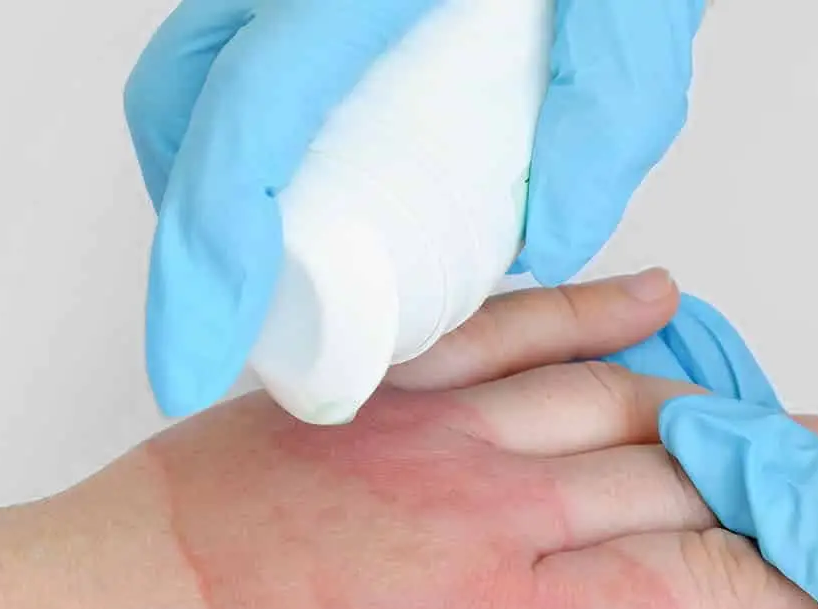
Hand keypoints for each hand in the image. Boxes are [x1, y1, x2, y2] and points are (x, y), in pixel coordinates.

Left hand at [0, 275, 817, 608]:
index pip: (697, 596)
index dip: (802, 578)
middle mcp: (470, 523)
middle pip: (677, 485)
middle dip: (787, 490)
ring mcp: (407, 442)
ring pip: (608, 396)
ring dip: (713, 404)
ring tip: (787, 420)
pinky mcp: (346, 398)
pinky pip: (492, 329)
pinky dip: (582, 310)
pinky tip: (646, 301)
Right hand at [125, 0, 708, 416]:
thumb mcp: (632, 1)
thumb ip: (609, 107)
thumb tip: (548, 239)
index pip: (249, 120)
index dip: (207, 258)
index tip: (191, 363)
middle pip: (186, 101)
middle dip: (198, 226)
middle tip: (243, 318)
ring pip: (198, 75)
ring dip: (217, 177)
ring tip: (282, 258)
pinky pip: (236, 50)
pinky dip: (251, 126)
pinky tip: (316, 170)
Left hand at [605, 300, 817, 608]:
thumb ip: (812, 520)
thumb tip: (709, 440)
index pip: (652, 572)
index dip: (656, 475)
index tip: (668, 383)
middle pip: (685, 550)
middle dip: (700, 458)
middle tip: (700, 355)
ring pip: (749, 538)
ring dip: (761, 466)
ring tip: (756, 387)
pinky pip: (808, 544)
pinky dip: (815, 490)